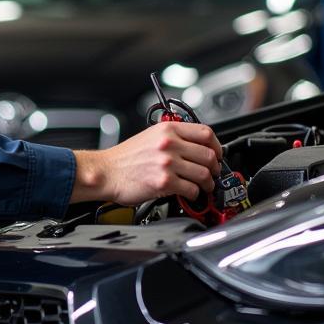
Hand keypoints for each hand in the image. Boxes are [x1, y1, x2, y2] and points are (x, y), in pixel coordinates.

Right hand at [72, 121, 221, 205]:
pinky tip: (189, 193)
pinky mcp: (164, 181)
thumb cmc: (124, 158)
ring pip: (203, 173)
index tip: (217, 154)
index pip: (206, 133)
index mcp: (167, 129)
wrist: (105, 172)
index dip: (217, 146)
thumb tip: (195, 148)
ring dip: (208, 183)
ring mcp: (167, 162)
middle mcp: (169, 143)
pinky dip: (195, 194)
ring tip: (204, 186)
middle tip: (213, 174)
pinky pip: (192, 189)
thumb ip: (173, 138)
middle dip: (215, 167)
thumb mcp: (149, 137)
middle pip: (209, 155)